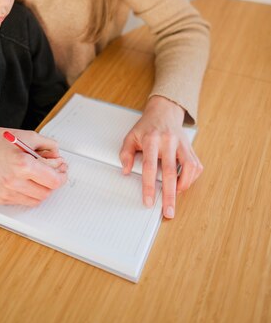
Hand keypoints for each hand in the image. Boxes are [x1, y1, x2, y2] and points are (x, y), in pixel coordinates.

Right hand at [0, 119, 67, 205]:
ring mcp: (6, 192)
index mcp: (22, 164)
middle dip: (53, 182)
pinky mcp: (1, 198)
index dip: (62, 176)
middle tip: (53, 171)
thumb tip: (58, 157)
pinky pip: (23, 201)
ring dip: (42, 189)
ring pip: (36, 200)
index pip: (53, 181)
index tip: (62, 170)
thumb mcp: (28, 136)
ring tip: (38, 175)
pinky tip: (25, 180)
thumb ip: (48, 146)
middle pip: (47, 192)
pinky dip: (29, 193)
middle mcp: (14, 181)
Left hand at [119, 95, 202, 218]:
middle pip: (171, 172)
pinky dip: (191, 178)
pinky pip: (196, 165)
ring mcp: (182, 144)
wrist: (164, 111)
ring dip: (184, 186)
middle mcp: (168, 141)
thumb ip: (126, 153)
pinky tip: (183, 182)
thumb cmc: (147, 126)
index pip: (150, 166)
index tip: (148, 201)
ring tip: (176, 196)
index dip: (149, 186)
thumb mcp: (131, 136)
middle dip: (170, 195)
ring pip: (189, 168)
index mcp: (151, 139)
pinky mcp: (190, 147)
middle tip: (169, 212)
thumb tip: (126, 170)